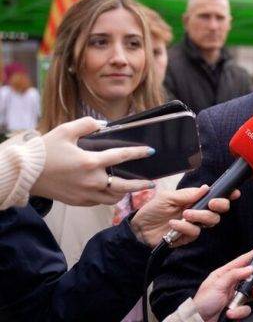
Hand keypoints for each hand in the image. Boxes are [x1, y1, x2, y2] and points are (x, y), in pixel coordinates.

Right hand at [32, 117, 154, 205]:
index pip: (121, 156)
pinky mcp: (78, 201)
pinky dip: (108, 197)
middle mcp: (91, 180)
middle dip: (141, 185)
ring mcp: (85, 193)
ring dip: (124, 193)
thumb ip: (87, 124)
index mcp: (90, 161)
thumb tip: (104, 124)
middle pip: (124, 185)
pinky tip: (110, 192)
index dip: (138, 153)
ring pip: (113, 198)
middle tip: (151, 183)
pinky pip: (99, 202)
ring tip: (132, 188)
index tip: (150, 151)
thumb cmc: (45, 151)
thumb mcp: (65, 131)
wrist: (25, 173)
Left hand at [130, 186, 239, 246]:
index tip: (234, 193)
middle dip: (219, 206)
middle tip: (211, 204)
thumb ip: (188, 194)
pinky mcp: (188, 237)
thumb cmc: (152, 210)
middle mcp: (198, 212)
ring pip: (211, 221)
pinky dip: (186, 227)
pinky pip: (195, 232)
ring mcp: (194, 225)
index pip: (215, 197)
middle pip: (219, 210)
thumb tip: (206, 188)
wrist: (139, 229)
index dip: (227, 195)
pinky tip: (174, 224)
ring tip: (186, 214)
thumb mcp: (168, 197)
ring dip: (200, 216)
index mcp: (194, 200)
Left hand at [192, 249, 252, 320]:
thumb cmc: (203, 303)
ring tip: (243, 301)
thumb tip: (249, 268)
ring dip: (250, 297)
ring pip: (251, 294)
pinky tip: (230, 313)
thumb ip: (234, 275)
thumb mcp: (217, 285)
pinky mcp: (236, 309)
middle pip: (250, 277)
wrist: (198, 321)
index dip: (252, 256)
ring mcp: (234, 297)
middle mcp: (230, 284)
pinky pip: (246, 309)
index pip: (241, 262)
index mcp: (224, 275)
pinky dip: (239, 312)